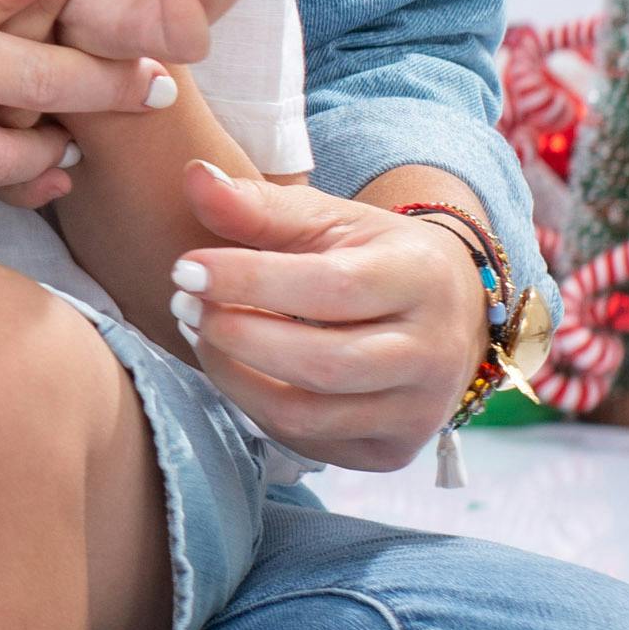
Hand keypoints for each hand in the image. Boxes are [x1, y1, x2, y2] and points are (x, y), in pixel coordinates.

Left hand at [164, 158, 490, 472]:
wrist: (445, 314)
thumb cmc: (373, 256)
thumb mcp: (328, 218)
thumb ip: (261, 205)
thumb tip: (194, 177)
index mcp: (422, 279)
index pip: (331, 288)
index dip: (250, 281)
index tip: (185, 269)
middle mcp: (433, 354)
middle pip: (319, 363)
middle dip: (236, 336)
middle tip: (183, 306)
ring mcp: (416, 412)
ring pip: (306, 415)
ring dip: (234, 377)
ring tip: (201, 333)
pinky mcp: (391, 453)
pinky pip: (307, 442)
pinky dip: (256, 407)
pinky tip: (235, 369)